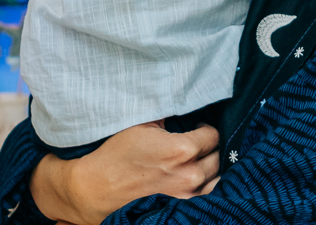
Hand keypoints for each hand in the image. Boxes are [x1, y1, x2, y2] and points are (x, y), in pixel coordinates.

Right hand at [31, 121, 220, 224]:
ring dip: (210, 168)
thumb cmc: (117, 154)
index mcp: (182, 149)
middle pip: (217, 157)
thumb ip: (168, 117)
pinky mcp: (180, 209)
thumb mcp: (142, 124)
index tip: (197, 127)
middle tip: (197, 144)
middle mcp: (190, 174)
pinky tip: (195, 179)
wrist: (98, 188)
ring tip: (198, 162)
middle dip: (209, 148)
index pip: (212, 135)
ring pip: (216, 179)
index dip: (205, 128)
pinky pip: (207, 196)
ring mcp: (187, 196)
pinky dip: (205, 187)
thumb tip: (183, 106)